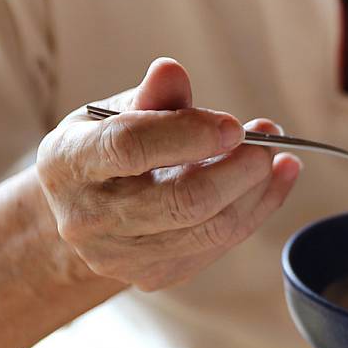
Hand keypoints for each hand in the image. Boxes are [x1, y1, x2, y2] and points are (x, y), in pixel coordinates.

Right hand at [36, 58, 300, 290]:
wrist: (83, 214)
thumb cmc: (103, 150)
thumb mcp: (112, 114)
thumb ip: (150, 97)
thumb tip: (172, 71)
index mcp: (68, 162)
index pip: (130, 147)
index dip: (188, 135)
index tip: (234, 125)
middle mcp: (88, 217)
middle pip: (181, 201)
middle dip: (238, 169)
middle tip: (268, 138)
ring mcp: (121, 256)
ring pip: (210, 228)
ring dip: (256, 189)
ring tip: (279, 155)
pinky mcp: (154, 275)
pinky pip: (220, 244)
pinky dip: (256, 209)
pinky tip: (276, 179)